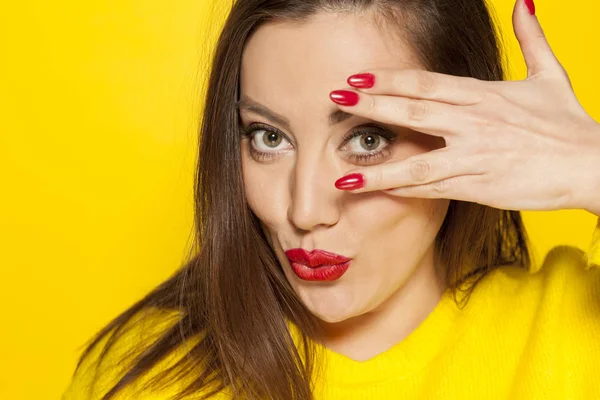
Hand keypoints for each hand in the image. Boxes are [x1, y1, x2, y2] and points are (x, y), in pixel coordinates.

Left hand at [329, 0, 599, 212]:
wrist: (593, 165)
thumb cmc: (569, 123)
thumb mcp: (551, 75)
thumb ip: (532, 38)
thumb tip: (524, 3)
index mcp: (483, 94)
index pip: (425, 83)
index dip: (388, 79)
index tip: (357, 77)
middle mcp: (474, 122)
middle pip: (413, 111)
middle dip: (372, 105)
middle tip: (335, 98)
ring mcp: (474, 156)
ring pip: (416, 161)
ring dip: (377, 169)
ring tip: (342, 175)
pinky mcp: (478, 186)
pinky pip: (434, 189)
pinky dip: (405, 191)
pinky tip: (379, 194)